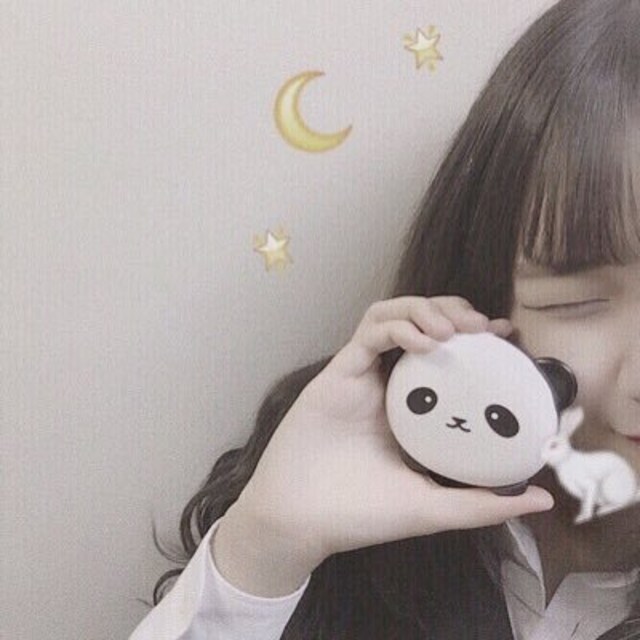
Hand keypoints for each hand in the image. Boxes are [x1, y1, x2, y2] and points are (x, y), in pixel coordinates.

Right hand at [217, 296, 553, 592]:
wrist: (301, 520)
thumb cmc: (361, 515)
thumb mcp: (432, 507)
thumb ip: (482, 503)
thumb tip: (543, 498)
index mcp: (411, 408)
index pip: (447, 356)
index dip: (477, 340)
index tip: (507, 338)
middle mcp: (388, 384)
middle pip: (420, 322)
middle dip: (453, 311)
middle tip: (482, 327)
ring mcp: (362, 374)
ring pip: (392, 315)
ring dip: (424, 309)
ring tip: (453, 328)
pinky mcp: (339, 370)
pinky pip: (368, 333)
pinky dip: (398, 326)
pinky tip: (425, 342)